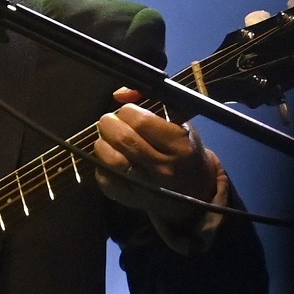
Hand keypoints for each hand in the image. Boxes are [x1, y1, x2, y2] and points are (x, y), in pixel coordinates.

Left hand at [92, 88, 222, 225]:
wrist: (193, 193)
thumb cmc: (185, 151)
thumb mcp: (180, 122)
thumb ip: (153, 101)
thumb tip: (119, 94)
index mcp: (180, 147)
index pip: (141, 121)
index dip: (127, 111)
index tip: (127, 112)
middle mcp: (164, 169)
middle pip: (123, 139)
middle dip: (110, 124)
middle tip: (110, 121)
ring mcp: (147, 188)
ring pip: (110, 159)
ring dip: (102, 143)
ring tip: (108, 138)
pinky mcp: (130, 200)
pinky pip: (104, 179)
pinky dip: (101, 164)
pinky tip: (110, 158)